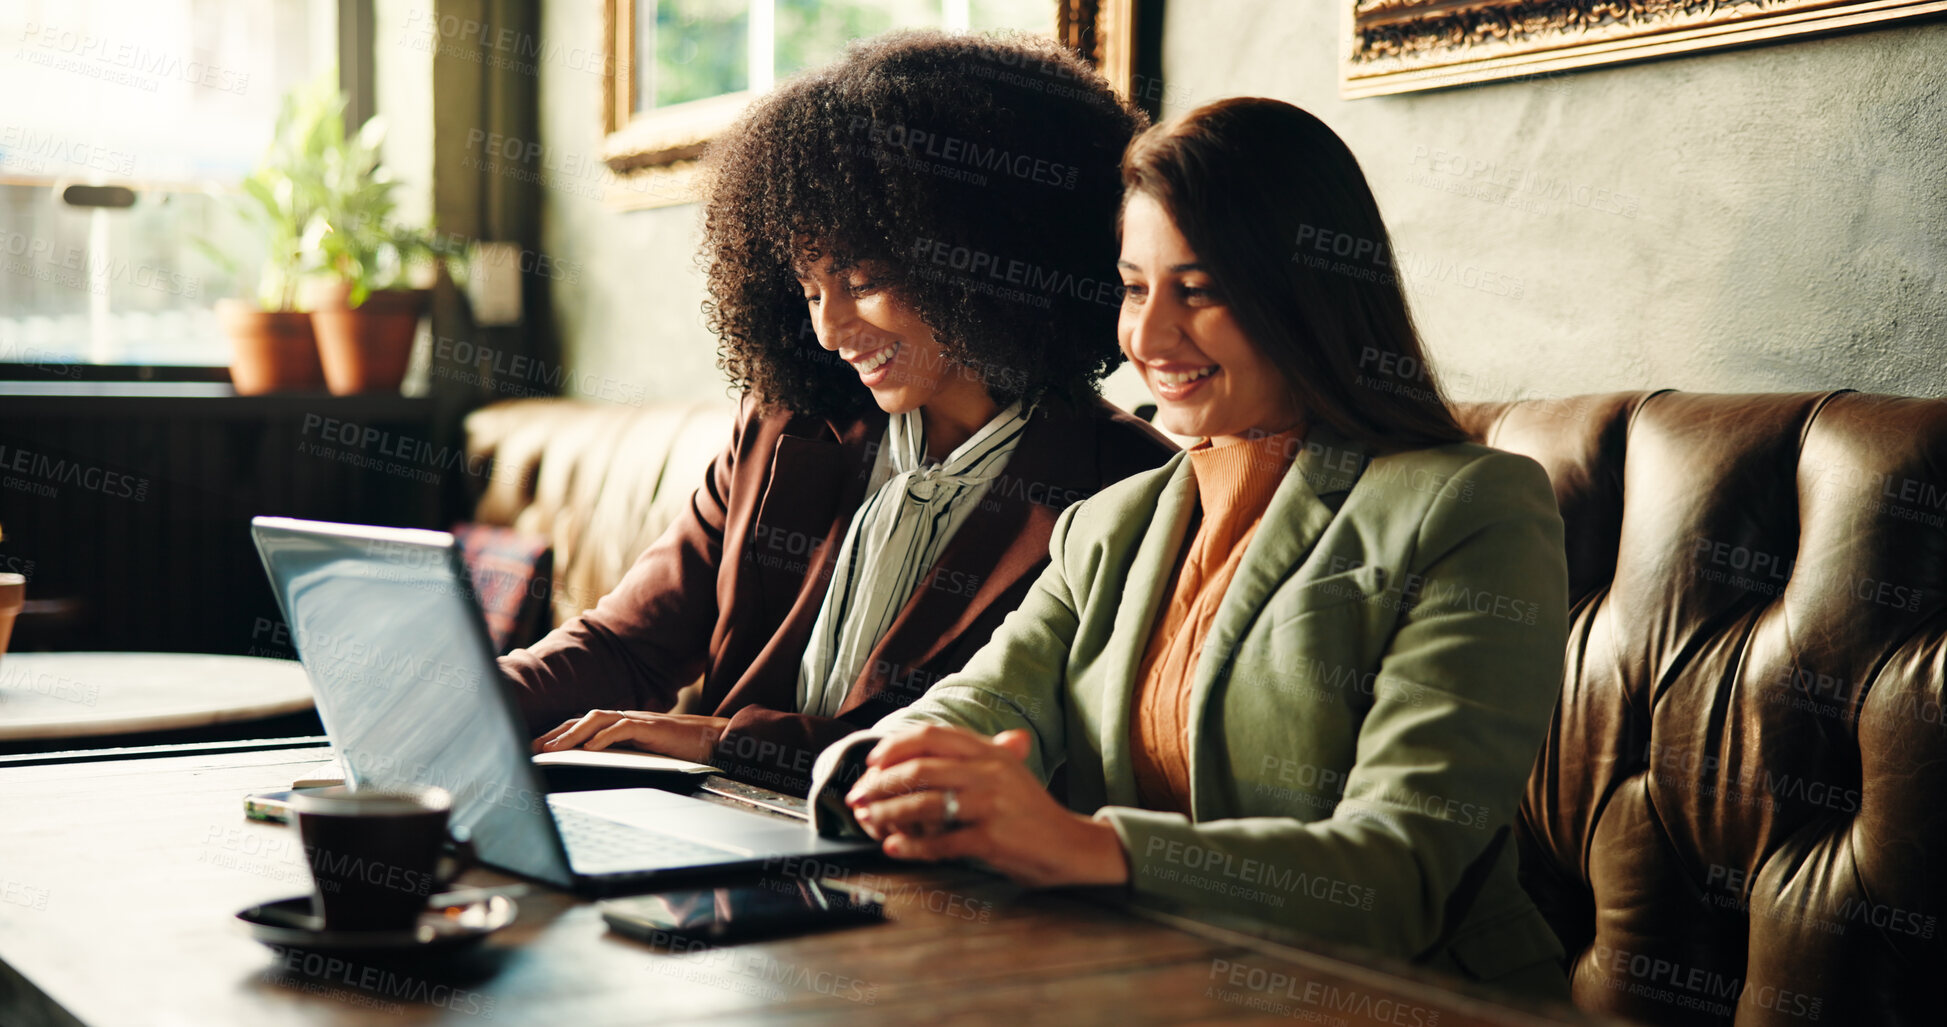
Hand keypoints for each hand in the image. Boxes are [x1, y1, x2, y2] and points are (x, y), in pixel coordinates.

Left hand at [532, 710, 730, 763]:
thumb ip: (624, 754)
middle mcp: (628, 718)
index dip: (559, 734)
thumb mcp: (646, 753)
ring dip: (572, 734)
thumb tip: (594, 764)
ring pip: (598, 719)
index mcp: (624, 725)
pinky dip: (604, 737)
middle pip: (583, 719)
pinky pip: (624, 728)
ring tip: (553, 749)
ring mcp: (640, 721)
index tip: (535, 748)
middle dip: (555, 733)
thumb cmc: (683, 749)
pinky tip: (590, 748)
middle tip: (531, 749)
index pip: (584, 725)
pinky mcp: (653, 727)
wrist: (717, 739)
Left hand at [844, 724, 1129, 887]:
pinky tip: (894, 848)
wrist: (1072, 846)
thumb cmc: (1032, 813)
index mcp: (990, 752)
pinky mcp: (993, 838)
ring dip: (888, 813)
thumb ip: (973, 757)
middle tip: (857, 796)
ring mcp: (992, 804)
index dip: (896, 746)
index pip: (933, 736)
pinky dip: (913, 846)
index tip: (871, 762)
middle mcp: (990, 772)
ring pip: (925, 803)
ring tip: (868, 821)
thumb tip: (922, 752)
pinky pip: (942, 841)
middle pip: (921, 768)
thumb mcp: (1008, 773)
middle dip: (881, 783)